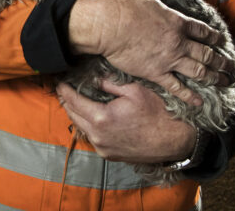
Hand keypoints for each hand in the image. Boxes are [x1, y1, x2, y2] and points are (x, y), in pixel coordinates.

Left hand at [57, 79, 194, 163]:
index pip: (72, 101)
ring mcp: (103, 148)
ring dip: (77, 114)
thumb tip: (92, 78)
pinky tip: (93, 116)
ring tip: (77, 100)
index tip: (60, 81)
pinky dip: (89, 126)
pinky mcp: (109, 155)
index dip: (64, 89)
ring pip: (81, 127)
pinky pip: (92, 137)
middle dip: (67, 101)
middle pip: (72, 115)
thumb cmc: (157, 113)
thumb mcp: (133, 91)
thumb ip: (108, 84)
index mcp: (101, 118)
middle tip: (65, 89)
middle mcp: (98, 136)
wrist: (175, 140)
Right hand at [68, 0, 234, 105]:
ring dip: (214, 77)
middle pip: (207, 54)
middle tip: (230, 67)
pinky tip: (199, 102)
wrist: (107, 26)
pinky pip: (177, 87)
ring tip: (224, 82)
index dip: (214, 36)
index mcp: (177, 22)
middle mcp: (179, 42)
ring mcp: (169, 59)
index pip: (202, 31)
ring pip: (199, 71)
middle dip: (221, 61)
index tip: (222, 41)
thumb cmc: (124, 7)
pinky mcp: (156, 73)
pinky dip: (189, 95)